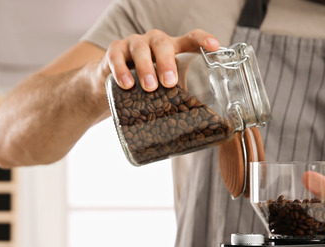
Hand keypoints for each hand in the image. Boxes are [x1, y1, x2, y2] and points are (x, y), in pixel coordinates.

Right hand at [101, 29, 219, 91]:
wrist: (110, 82)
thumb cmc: (144, 86)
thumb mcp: (163, 89)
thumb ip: (178, 99)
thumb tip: (202, 130)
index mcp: (172, 49)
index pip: (190, 38)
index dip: (202, 40)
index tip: (214, 46)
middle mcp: (153, 42)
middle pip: (163, 43)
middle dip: (167, 62)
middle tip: (170, 82)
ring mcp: (133, 44)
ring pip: (140, 49)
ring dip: (146, 68)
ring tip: (150, 87)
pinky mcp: (114, 51)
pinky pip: (117, 58)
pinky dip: (121, 71)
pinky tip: (127, 85)